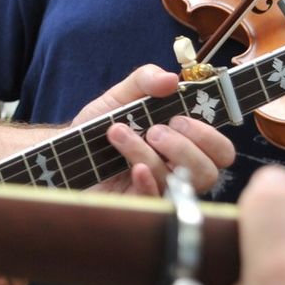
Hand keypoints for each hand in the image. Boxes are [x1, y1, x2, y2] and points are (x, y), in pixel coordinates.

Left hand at [73, 64, 236, 196]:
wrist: (64, 149)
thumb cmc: (99, 126)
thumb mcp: (120, 96)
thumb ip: (145, 81)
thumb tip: (171, 79)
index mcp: (184, 144)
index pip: (220, 151)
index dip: (209, 136)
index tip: (179, 116)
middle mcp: (177, 170)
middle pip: (209, 172)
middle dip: (185, 147)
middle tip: (155, 130)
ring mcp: (158, 190)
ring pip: (175, 182)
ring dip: (148, 152)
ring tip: (118, 132)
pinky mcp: (136, 205)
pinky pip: (153, 200)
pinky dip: (146, 181)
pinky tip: (132, 166)